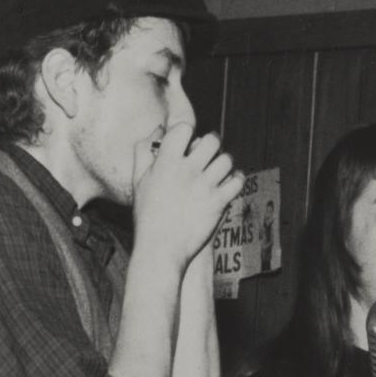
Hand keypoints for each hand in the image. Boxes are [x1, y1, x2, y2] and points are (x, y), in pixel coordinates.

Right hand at [132, 124, 244, 266]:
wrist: (160, 248)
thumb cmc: (148, 214)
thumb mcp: (138, 180)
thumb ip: (143, 151)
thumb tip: (159, 129)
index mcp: (165, 162)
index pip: (184, 128)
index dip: (188, 131)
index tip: (188, 140)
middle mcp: (187, 170)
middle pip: (212, 140)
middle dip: (212, 143)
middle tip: (209, 151)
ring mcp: (204, 186)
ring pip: (226, 159)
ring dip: (224, 162)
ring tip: (218, 169)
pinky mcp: (218, 202)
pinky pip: (237, 181)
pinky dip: (237, 178)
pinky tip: (231, 180)